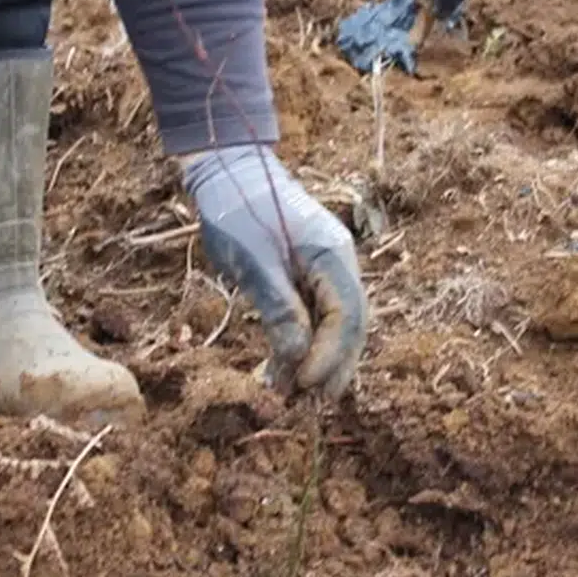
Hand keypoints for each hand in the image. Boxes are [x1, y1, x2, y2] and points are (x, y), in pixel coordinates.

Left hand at [181, 145, 367, 397]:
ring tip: (296, 398)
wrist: (227, 170)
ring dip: (319, 363)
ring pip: (335, 327)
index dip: (330, 356)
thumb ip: (279, 308)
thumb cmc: (237, 209)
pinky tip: (286, 372)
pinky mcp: (306, 276)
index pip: (347, 317)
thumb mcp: (253, 261)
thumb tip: (296, 359)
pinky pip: (316, 318)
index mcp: (334, 256)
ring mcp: (325, 270)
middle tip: (310, 406)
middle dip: (333, 368)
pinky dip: (304, 347)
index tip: (304, 385)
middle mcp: (339, 265)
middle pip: (351, 327)